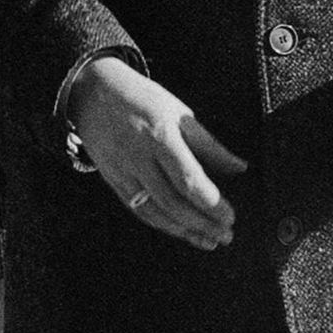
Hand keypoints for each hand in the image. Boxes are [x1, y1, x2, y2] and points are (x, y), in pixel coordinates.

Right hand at [70, 56, 246, 250]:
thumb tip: (239, 167)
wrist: (92, 91)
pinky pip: (136, 208)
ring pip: (152, 211)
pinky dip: (159, 223)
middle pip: (172, 202)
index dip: (210, 203)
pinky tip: (177, 230)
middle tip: (225, 235)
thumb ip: (209, 144)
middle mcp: (138, 156)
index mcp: (160, 136)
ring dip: (182, 231)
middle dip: (202, 224)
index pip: (188, 180)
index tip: (230, 216)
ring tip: (207, 240)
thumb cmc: (141, 98)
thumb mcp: (180, 113)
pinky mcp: (111, 178)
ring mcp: (122, 170)